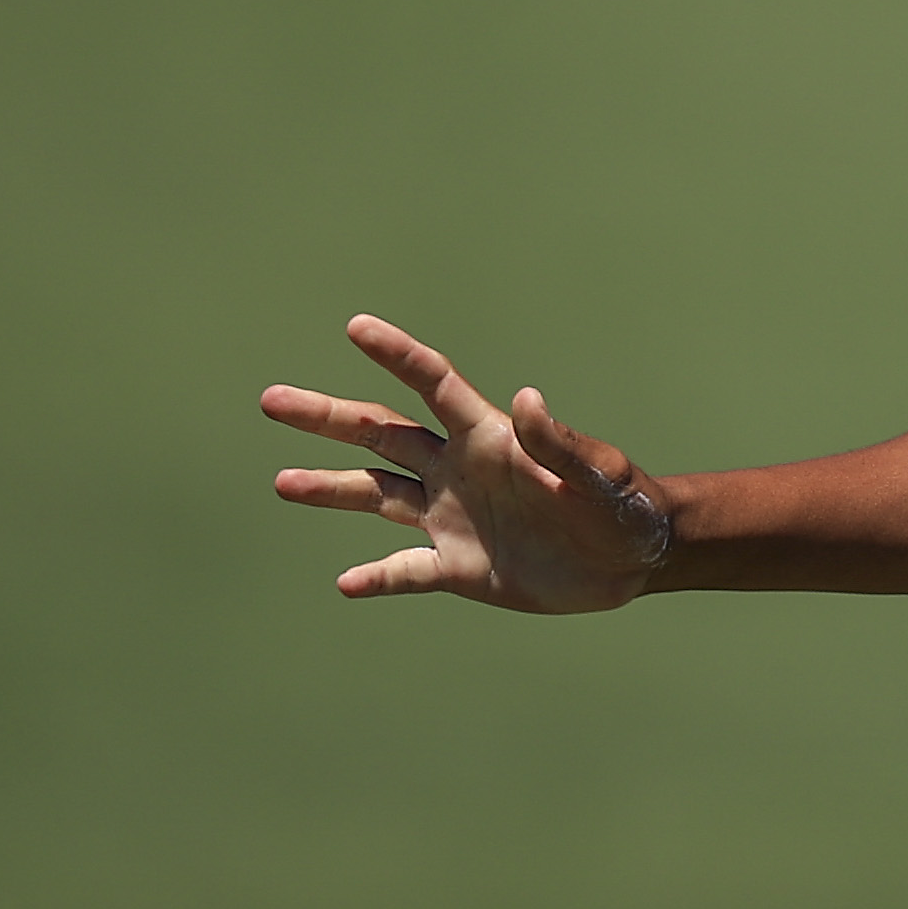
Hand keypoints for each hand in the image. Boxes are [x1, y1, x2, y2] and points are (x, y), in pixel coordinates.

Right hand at [261, 314, 670, 610]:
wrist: (635, 559)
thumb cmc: (624, 504)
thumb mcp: (597, 475)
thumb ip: (559, 443)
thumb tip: (528, 398)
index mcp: (489, 437)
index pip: (433, 385)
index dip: (397, 354)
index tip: (357, 326)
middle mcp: (459, 471)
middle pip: (380, 434)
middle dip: (327, 417)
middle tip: (272, 399)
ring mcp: (454, 518)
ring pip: (377, 495)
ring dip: (330, 489)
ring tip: (283, 482)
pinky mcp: (459, 566)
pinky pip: (405, 572)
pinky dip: (376, 578)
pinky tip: (345, 583)